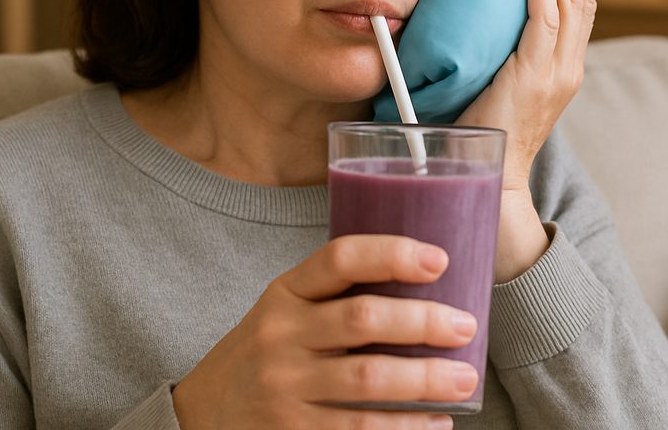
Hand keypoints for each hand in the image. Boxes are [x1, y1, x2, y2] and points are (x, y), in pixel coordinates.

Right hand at [172, 234, 478, 428]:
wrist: (201, 414)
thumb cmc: (262, 354)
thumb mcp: (283, 311)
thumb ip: (333, 297)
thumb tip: (422, 286)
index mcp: (284, 293)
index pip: (339, 259)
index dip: (392, 254)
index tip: (438, 260)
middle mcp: (281, 335)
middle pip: (363, 319)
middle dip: (423, 321)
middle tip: (466, 325)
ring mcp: (284, 386)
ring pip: (368, 379)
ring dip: (425, 379)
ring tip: (465, 377)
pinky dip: (405, 427)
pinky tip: (435, 422)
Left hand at [457, 0, 595, 280]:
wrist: (492, 180)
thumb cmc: (485, 134)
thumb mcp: (499, 85)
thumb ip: (500, 54)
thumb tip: (474, 16)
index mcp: (562, 69)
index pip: (578, 7)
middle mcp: (568, 68)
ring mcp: (556, 73)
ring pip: (570, 1)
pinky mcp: (536, 77)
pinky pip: (544, 19)